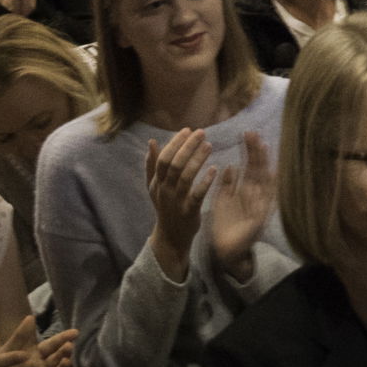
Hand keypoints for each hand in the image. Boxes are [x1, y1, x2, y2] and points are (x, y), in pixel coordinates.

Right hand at [144, 128, 216, 280]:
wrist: (171, 237)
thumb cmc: (165, 207)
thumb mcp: (155, 187)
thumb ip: (152, 165)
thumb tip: (151, 141)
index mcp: (157, 182)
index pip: (164, 158)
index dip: (175, 143)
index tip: (188, 129)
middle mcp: (165, 191)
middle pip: (174, 164)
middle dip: (188, 146)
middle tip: (201, 132)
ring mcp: (176, 202)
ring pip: (185, 177)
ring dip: (197, 159)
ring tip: (209, 145)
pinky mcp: (189, 212)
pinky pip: (197, 195)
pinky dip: (205, 182)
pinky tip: (215, 169)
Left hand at [209, 132, 276, 282]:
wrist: (227, 251)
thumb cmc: (226, 225)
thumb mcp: (224, 201)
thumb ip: (227, 185)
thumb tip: (230, 166)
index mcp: (246, 190)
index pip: (249, 166)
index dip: (249, 151)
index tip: (247, 133)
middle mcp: (255, 196)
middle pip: (258, 169)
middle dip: (256, 152)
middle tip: (254, 133)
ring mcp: (260, 206)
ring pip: (264, 181)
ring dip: (264, 164)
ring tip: (262, 147)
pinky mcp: (260, 219)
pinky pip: (265, 201)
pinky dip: (268, 189)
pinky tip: (270, 174)